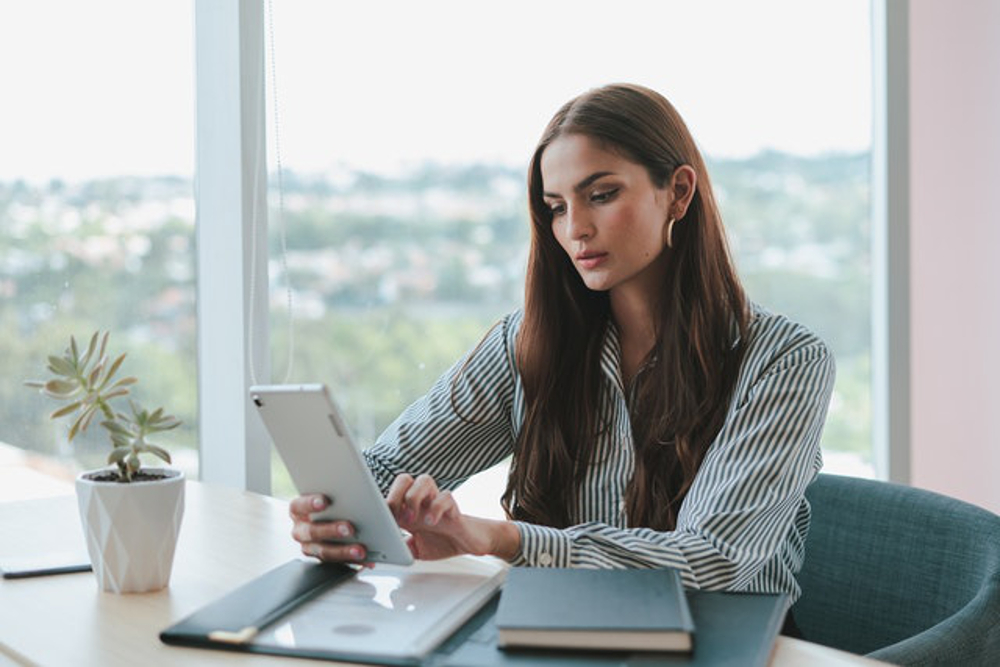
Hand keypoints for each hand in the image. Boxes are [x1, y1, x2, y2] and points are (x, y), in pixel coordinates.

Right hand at [289, 493, 367, 563]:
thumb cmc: (331, 501)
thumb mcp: (329, 494)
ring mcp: (310, 546)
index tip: (324, 501)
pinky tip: (366, 558)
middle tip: (349, 528)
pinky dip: (352, 560)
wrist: (331, 514)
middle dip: (331, 530)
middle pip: (312, 532)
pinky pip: (337, 562)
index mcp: (298, 510)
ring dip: (343, 551)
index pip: (299, 506)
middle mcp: (300, 529)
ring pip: (324, 551)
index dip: (310, 504)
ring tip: (360, 550)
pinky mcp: (323, 558)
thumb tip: (348, 489)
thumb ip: (334, 493)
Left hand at [385, 473, 520, 560]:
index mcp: (409, 509)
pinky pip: (446, 497)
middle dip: (396, 494)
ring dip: (414, 497)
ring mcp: (437, 502)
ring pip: (424, 480)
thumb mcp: (415, 550)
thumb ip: (401, 549)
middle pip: (404, 479)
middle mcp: (422, 501)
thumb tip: (384, 554)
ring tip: (414, 518)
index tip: (379, 520)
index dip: (382, 503)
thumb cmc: (442, 541)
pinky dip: (436, 508)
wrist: (469, 542)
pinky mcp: (453, 508)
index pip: (391, 494)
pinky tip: (432, 522)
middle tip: (397, 515)